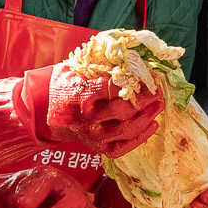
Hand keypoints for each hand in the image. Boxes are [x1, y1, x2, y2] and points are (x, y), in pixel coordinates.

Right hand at [30, 62, 163, 156]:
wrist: (49, 114)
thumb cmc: (66, 87)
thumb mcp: (76, 70)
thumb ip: (100, 66)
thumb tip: (131, 59)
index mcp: (81, 96)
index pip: (111, 89)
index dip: (133, 83)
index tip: (147, 76)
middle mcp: (88, 119)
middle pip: (123, 111)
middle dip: (145, 100)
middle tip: (157, 91)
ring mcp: (93, 137)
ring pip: (127, 130)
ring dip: (147, 117)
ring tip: (159, 105)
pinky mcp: (99, 148)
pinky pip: (124, 147)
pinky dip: (141, 136)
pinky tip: (152, 124)